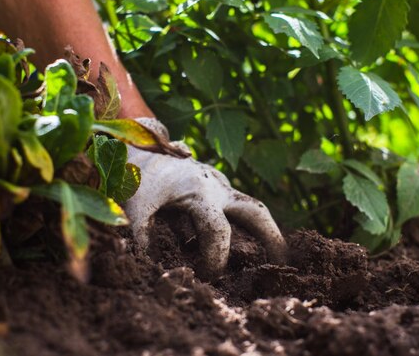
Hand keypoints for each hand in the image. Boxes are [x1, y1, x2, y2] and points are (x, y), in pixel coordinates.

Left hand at [124, 118, 286, 274]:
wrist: (136, 140)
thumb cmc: (135, 174)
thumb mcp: (134, 206)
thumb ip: (142, 236)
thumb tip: (149, 265)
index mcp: (199, 192)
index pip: (218, 231)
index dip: (216, 259)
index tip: (208, 278)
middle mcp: (216, 187)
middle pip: (255, 212)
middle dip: (272, 238)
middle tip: (283, 264)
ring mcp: (218, 184)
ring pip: (251, 207)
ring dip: (263, 231)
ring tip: (275, 258)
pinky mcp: (214, 185)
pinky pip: (234, 207)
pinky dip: (240, 227)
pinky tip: (238, 248)